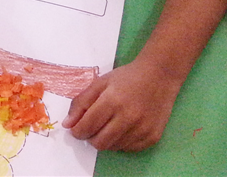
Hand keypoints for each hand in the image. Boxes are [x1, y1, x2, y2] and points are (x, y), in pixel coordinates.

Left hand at [62, 58, 182, 150]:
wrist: (159, 76)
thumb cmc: (127, 78)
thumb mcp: (100, 83)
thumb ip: (81, 102)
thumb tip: (67, 124)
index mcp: (112, 101)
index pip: (87, 126)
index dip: (77, 131)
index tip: (76, 129)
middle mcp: (128, 118)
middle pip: (99, 142)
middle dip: (90, 137)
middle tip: (91, 128)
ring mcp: (142, 129)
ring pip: (113, 147)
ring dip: (105, 140)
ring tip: (109, 124)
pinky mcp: (152, 137)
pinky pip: (128, 149)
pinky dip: (120, 142)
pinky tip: (122, 128)